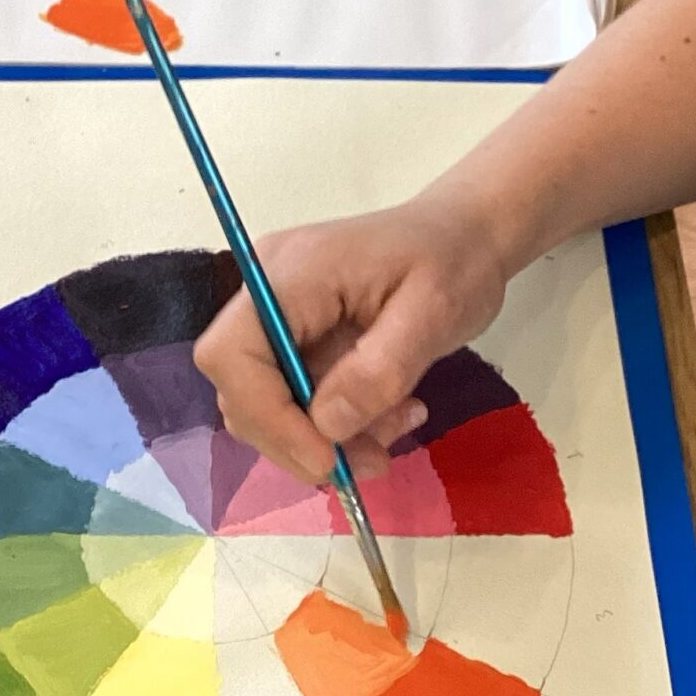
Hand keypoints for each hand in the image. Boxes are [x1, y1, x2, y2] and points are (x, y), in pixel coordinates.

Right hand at [193, 194, 509, 483]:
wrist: (464, 235)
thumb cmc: (453, 260)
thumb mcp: (435, 313)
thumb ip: (381, 369)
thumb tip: (326, 425)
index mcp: (291, 273)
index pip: (231, 353)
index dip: (266, 415)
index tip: (325, 457)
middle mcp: (267, 291)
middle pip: (241, 388)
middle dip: (300, 439)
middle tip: (374, 460)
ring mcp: (277, 316)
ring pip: (267, 405)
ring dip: (326, 438)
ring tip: (399, 424)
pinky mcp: (296, 338)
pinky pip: (295, 399)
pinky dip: (337, 424)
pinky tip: (391, 411)